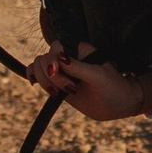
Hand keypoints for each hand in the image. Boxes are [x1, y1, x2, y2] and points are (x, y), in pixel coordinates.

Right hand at [27, 47, 151, 123]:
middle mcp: (67, 58)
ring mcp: (61, 71)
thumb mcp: (98, 76)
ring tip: (61, 94)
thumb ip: (78, 67)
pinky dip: (32, 77)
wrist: (118, 105)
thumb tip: (59, 58)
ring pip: (38, 67)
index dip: (52, 59)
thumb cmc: (113, 87)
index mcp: (78, 50)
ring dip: (44, 81)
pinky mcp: (57, 84)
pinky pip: (37, 76)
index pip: (56, 47)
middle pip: (43, 59)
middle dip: (51, 76)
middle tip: (71, 89)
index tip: (56, 72)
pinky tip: (34, 84)